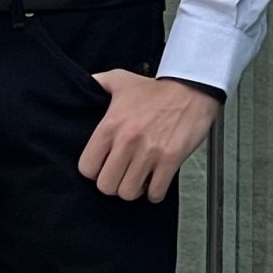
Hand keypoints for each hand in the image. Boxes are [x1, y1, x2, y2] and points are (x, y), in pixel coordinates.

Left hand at [79, 73, 218, 201]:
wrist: (190, 88)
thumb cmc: (155, 89)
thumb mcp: (119, 80)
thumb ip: (97, 83)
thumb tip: (81, 87)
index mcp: (110, 126)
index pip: (86, 168)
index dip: (94, 171)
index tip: (103, 166)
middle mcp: (126, 142)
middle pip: (106, 186)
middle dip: (113, 184)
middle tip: (121, 175)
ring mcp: (149, 153)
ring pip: (129, 193)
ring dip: (134, 189)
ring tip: (139, 178)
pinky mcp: (170, 160)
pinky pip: (155, 193)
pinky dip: (154, 192)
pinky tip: (155, 180)